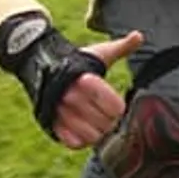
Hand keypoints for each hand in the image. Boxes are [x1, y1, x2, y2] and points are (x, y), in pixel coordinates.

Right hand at [50, 31, 143, 148]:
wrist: (39, 62)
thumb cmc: (76, 59)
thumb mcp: (98, 52)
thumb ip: (121, 47)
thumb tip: (140, 35)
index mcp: (86, 79)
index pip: (115, 108)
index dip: (118, 109)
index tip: (117, 107)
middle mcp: (71, 95)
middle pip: (105, 124)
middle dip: (110, 123)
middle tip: (108, 118)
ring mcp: (59, 110)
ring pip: (90, 136)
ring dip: (97, 133)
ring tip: (97, 125)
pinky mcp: (50, 122)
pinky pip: (72, 142)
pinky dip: (80, 140)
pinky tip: (83, 131)